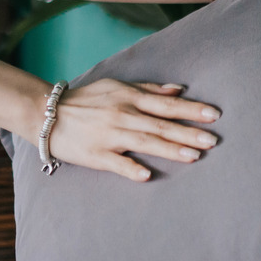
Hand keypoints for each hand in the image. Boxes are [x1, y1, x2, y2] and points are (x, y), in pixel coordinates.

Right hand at [44, 79, 220, 181]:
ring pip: (144, 142)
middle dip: (189, 132)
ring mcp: (109, 135)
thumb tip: (178, 89)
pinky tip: (147, 175)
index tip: (214, 115)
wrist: (45, 112)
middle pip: (161, 124)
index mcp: (128, 97)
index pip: (166, 105)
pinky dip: (130, 168)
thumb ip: (148, 89)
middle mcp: (122, 115)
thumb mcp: (116, 86)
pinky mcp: (95, 154)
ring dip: (170, 149)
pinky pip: (116, 163)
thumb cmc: (86, 100)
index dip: (191, 110)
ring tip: (194, 156)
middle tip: (214, 140)